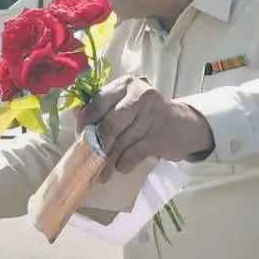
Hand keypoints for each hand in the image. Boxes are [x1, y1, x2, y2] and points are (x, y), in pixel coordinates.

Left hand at [79, 76, 215, 173]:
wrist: (184, 126)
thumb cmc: (145, 117)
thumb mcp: (125, 105)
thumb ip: (102, 109)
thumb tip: (74, 115)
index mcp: (125, 85)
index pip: (97, 104)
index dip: (85, 124)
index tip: (80, 139)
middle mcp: (140, 95)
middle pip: (108, 125)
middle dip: (96, 146)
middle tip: (88, 160)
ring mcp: (152, 115)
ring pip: (120, 143)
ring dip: (107, 162)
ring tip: (101, 174)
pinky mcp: (161, 135)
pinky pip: (133, 154)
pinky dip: (124, 164)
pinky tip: (121, 167)